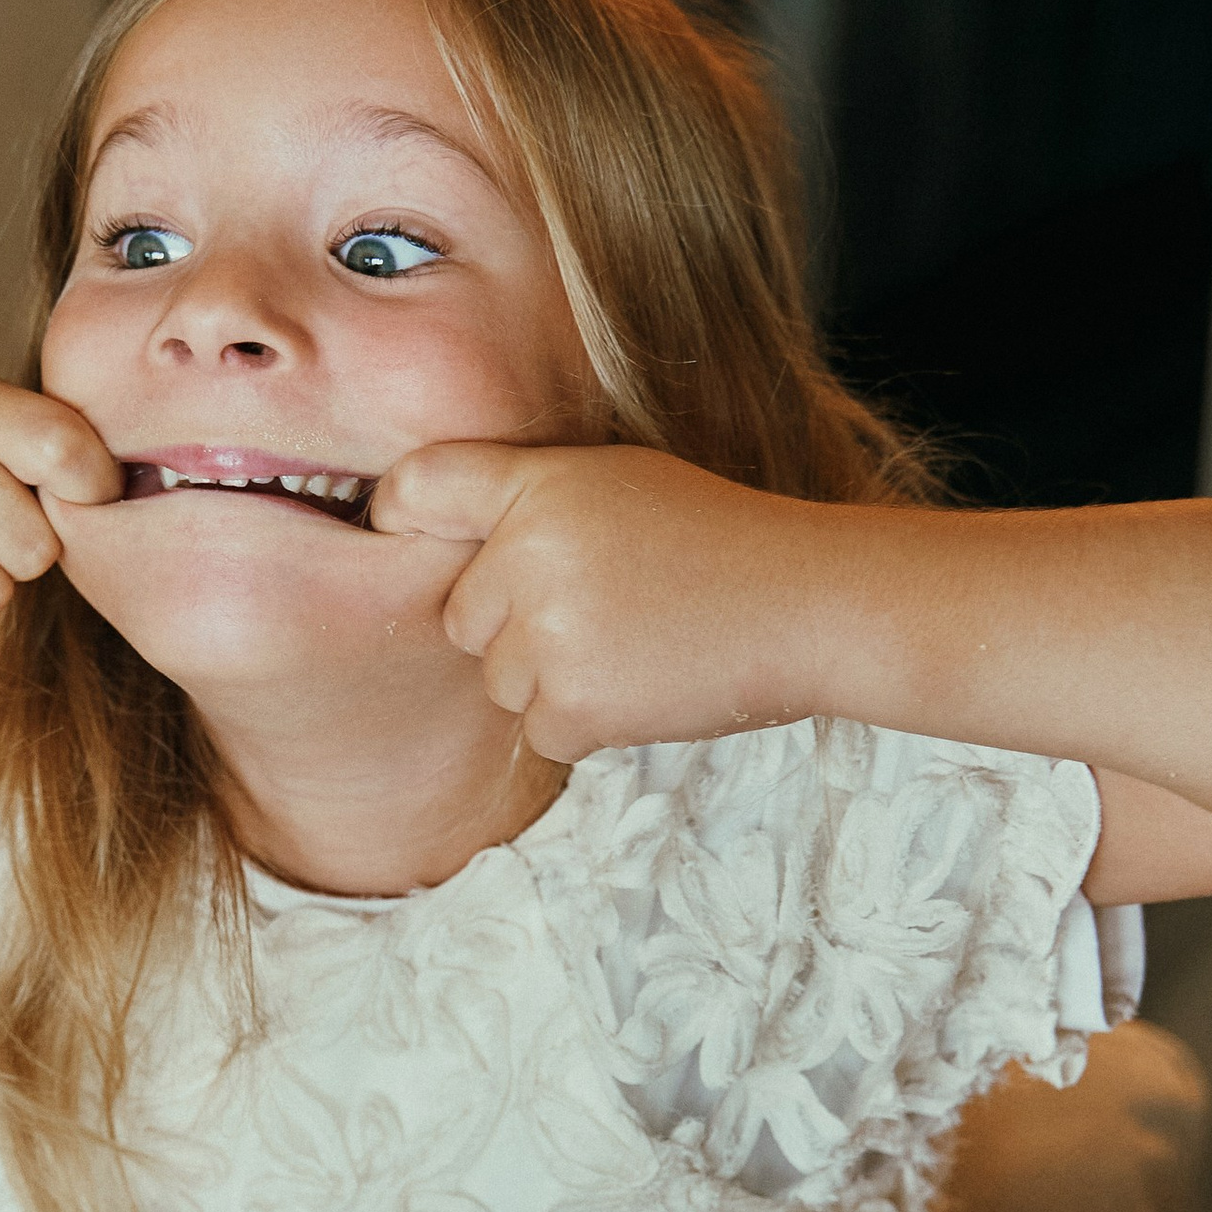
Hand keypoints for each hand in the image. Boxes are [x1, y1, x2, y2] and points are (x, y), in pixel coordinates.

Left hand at [367, 442, 820, 759]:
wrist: (813, 604)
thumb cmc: (722, 540)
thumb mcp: (620, 481)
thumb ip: (528, 502)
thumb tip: (420, 528)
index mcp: (539, 484)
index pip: (418, 488)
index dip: (399, 516)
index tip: (402, 536)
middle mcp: (528, 552)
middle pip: (460, 616)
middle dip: (511, 627)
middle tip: (601, 611)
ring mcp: (549, 632)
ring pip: (499, 682)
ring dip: (553, 681)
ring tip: (635, 645)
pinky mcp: (576, 702)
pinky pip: (538, 730)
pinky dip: (584, 724)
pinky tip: (643, 684)